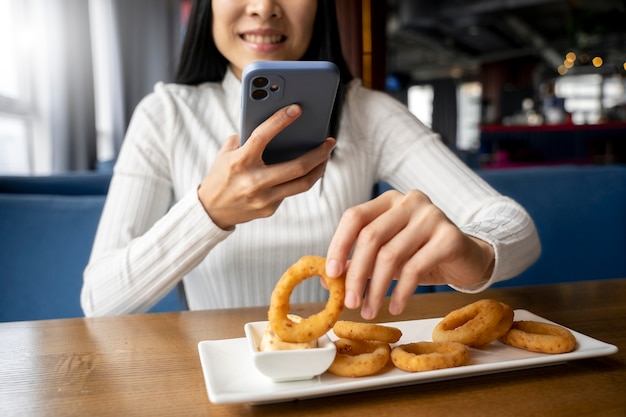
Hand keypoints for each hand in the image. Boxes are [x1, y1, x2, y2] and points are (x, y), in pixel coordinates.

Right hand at [198, 104, 335, 228]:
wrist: (211, 210)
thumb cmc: (221, 175)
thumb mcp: (227, 152)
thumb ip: (246, 138)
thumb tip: (274, 123)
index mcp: (240, 161)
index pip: (262, 136)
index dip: (281, 120)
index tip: (297, 109)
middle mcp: (253, 181)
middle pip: (297, 167)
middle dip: (319, 153)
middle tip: (330, 142)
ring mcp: (263, 198)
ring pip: (302, 184)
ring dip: (319, 168)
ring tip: (325, 157)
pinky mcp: (269, 209)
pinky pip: (290, 192)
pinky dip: (299, 179)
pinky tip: (307, 170)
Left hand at [325, 189, 494, 319]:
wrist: (468, 258)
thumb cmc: (422, 255)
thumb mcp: (389, 255)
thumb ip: (360, 262)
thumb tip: (328, 281)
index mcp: (389, 201)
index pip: (355, 217)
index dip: (339, 245)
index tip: (331, 274)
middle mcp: (409, 201)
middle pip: (370, 237)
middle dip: (356, 274)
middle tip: (350, 303)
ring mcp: (431, 216)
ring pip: (391, 255)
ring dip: (376, 289)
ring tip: (370, 310)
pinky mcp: (449, 237)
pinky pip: (415, 268)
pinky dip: (401, 292)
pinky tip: (396, 307)